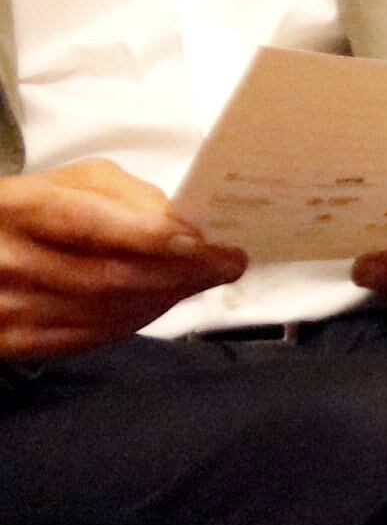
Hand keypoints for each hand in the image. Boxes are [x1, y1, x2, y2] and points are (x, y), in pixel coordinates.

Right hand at [0, 161, 246, 359]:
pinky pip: (87, 339)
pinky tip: (162, 303)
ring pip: (104, 312)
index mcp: (22, 207)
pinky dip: (134, 321)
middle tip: (227, 265)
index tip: (203, 243)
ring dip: (165, 299)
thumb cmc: (34, 209)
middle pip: (107, 276)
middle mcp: (8, 260)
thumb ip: (125, 195)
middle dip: (179, 273)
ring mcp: (7, 307)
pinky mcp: (12, 342)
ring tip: (203, 282)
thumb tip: (177, 223)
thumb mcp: (72, 182)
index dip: (151, 237)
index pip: (92, 225)